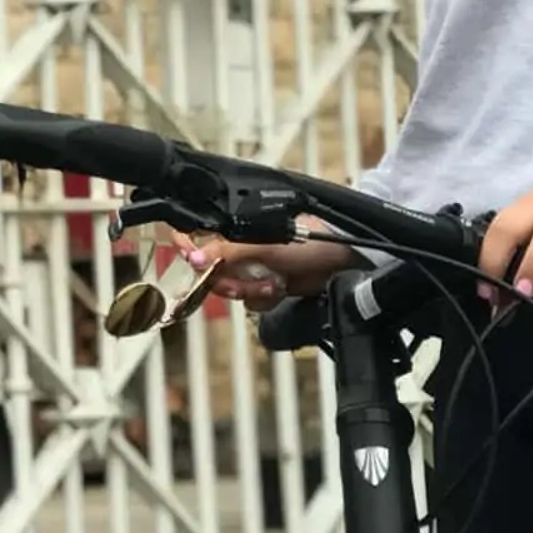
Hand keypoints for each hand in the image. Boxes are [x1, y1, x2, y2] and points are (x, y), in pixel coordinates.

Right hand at [160, 220, 357, 307]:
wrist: (340, 260)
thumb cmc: (305, 241)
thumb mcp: (261, 245)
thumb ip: (225, 252)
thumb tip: (193, 259)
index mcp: (230, 232)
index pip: (195, 239)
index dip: (192, 254)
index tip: (198, 268)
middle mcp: (237, 249)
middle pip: (213, 273)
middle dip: (232, 283)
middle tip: (248, 284)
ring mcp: (252, 267)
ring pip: (233, 289)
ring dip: (252, 292)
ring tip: (274, 284)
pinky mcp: (265, 284)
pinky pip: (252, 300)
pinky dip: (265, 298)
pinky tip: (280, 289)